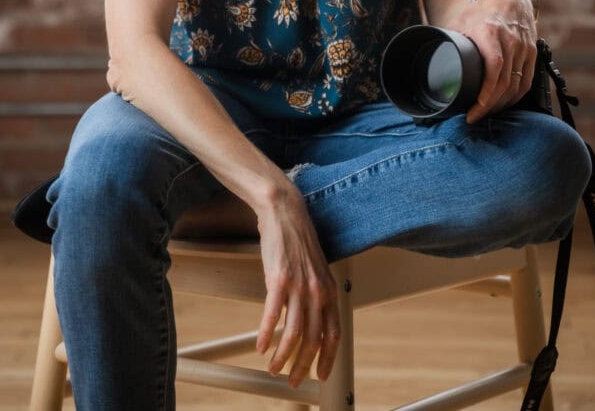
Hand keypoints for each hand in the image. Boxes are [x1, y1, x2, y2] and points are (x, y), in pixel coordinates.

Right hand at [254, 184, 340, 387]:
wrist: (285, 213)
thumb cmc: (298, 241)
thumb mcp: (316, 270)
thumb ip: (317, 295)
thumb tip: (310, 323)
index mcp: (330, 290)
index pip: (333, 334)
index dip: (327, 359)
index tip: (320, 376)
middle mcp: (318, 291)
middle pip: (312, 340)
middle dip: (302, 367)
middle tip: (292, 380)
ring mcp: (299, 286)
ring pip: (292, 335)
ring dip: (282, 357)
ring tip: (273, 367)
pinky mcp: (279, 280)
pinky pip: (271, 317)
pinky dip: (265, 336)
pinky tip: (260, 345)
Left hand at [447, 0, 537, 122]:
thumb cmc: (480, 11)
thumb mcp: (461, 22)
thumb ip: (450, 42)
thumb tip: (432, 62)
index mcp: (490, 33)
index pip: (494, 66)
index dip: (487, 91)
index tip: (476, 106)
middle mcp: (510, 41)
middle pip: (505, 82)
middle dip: (490, 105)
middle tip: (474, 116)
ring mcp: (523, 48)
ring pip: (517, 85)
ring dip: (502, 104)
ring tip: (486, 113)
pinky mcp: (532, 53)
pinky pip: (526, 81)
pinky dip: (516, 97)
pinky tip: (504, 104)